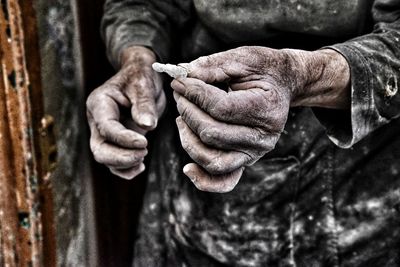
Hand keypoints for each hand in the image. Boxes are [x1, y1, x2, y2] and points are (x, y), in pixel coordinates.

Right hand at [86, 46, 165, 178]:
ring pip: (105, 158)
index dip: (124, 139)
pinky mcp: (115, 141)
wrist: (141, 77)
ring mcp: (104, 132)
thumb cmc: (141, 76)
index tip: (144, 142)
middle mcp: (97, 119)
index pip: (106, 127)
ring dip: (124, 164)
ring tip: (143, 157)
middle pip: (99, 148)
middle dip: (121, 157)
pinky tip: (141, 166)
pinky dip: (126, 168)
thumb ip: (145, 104)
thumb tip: (147, 126)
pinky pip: (115, 162)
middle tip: (144, 152)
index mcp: (99, 103)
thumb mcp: (144, 85)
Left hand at [171, 46, 349, 191]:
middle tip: (179, 93)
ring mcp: (255, 153)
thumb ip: (213, 66)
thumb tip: (183, 75)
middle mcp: (262, 138)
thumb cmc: (264, 70)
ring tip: (182, 117)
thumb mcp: (244, 58)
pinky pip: (224, 180)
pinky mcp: (246, 161)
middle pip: (211, 133)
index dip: (194, 94)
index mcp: (266, 110)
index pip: (220, 108)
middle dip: (187, 111)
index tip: (179, 81)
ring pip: (211, 159)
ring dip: (188, 139)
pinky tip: (188, 169)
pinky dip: (204, 180)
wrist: (283, 84)